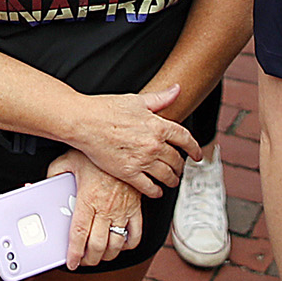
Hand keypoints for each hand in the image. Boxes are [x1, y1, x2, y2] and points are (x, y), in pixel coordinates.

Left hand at [48, 151, 145, 271]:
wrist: (122, 143)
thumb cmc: (95, 152)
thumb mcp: (68, 160)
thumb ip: (54, 175)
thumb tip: (40, 186)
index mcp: (88, 199)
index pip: (80, 234)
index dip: (75, 253)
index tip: (72, 262)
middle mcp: (106, 208)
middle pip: (98, 245)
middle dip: (89, 259)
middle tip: (83, 260)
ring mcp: (123, 209)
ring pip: (117, 244)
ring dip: (107, 256)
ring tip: (99, 255)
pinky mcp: (136, 207)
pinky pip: (136, 234)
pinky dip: (128, 244)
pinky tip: (120, 244)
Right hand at [66, 82, 196, 195]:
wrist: (84, 122)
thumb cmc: (107, 108)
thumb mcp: (137, 100)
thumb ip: (160, 98)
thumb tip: (177, 89)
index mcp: (158, 125)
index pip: (185, 139)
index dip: (194, 148)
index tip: (197, 155)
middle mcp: (153, 145)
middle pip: (177, 160)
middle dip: (181, 166)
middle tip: (181, 168)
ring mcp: (141, 160)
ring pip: (166, 175)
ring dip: (172, 180)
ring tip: (172, 180)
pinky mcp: (128, 173)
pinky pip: (149, 187)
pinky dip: (156, 191)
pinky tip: (156, 190)